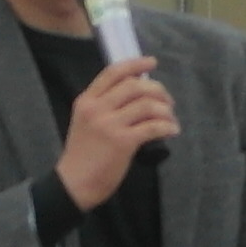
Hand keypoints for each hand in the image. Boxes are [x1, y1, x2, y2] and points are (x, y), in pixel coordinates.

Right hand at [54, 58, 179, 209]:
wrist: (73, 184)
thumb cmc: (82, 156)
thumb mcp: (84, 123)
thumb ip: (103, 107)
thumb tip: (135, 96)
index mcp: (86, 101)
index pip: (113, 73)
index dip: (135, 64)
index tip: (152, 62)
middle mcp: (97, 109)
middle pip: (135, 86)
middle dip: (157, 90)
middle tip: (167, 101)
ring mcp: (110, 125)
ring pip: (147, 105)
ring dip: (165, 110)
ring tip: (170, 118)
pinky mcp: (123, 142)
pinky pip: (153, 127)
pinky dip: (167, 126)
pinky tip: (172, 131)